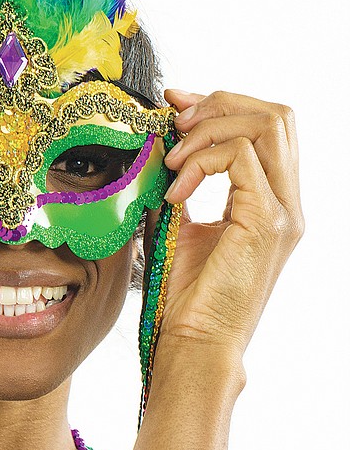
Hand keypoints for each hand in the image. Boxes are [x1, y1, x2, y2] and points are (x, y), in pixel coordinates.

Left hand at [152, 88, 303, 359]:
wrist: (196, 345)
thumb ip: (183, 186)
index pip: (268, 127)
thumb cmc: (188, 299)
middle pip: (276, 115)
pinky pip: (239, 157)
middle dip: (220, 103)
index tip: (176, 106)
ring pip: (265, 125)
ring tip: (172, 160)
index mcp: (274, 203)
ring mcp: (283, 213)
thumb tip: (162, 144)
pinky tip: (175, 193)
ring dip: (208, 129)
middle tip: (174, 121)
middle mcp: (289, 204)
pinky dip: (200, 162)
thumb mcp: (182, 229)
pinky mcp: (265, 222)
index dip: (224, 104)